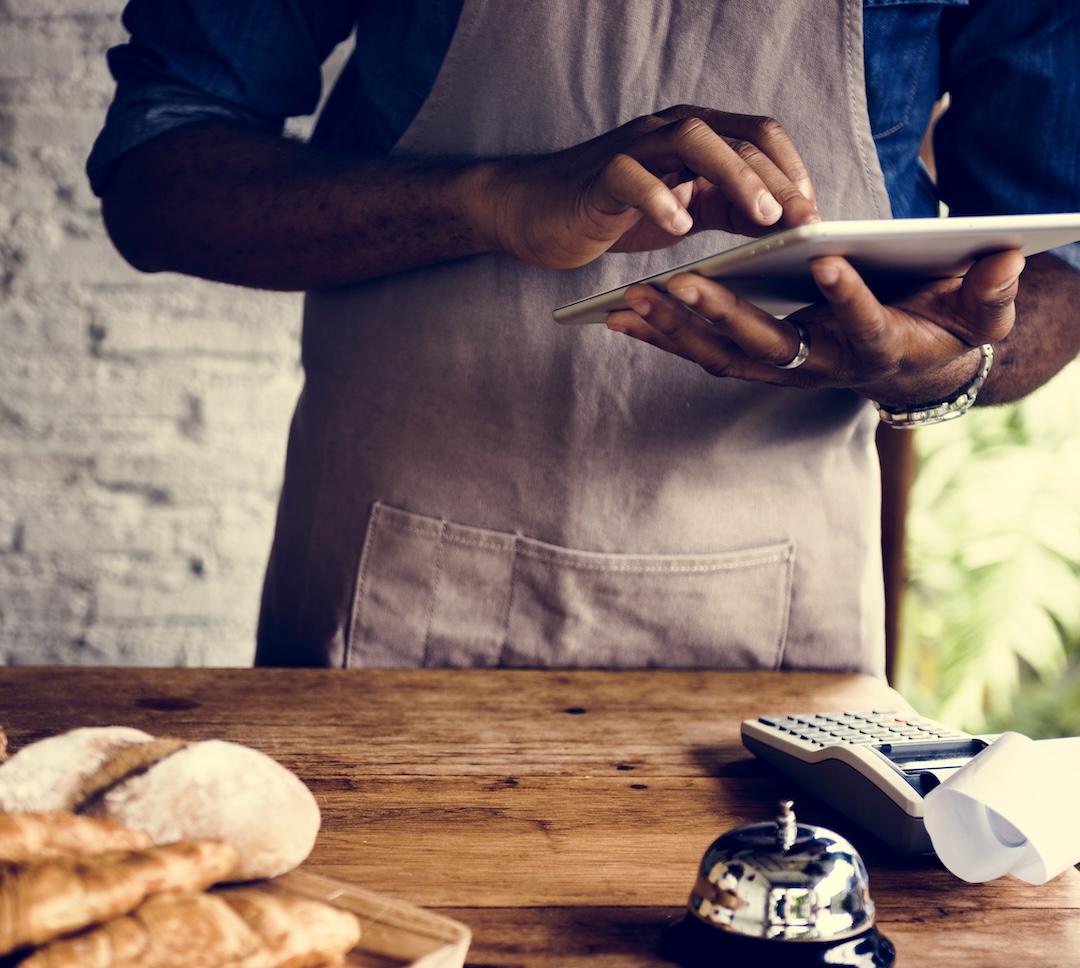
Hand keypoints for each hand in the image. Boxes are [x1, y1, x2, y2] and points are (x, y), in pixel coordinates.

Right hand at [473, 105, 819, 269]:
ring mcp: (633, 148)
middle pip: (735, 134)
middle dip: (776, 176)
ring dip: (734, 177)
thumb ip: (727, 208)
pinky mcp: (598, 176)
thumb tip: (786, 219)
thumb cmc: (612, 211)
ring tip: (761, 218)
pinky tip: (679, 226)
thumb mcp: (682, 209)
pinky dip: (660, 198)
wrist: (534, 211)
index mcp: (694, 137)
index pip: (757, 134)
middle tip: (804, 218)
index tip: (814, 211)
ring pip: (692, 140)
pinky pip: (632, 175)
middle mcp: (667, 131)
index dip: (791, 168)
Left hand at [604, 248, 1025, 408]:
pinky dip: (663, 338)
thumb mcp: (978, 312)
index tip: (829, 260)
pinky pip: (703, 355)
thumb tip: (1008, 257)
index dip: (849, 297)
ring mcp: (784, 369)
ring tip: (629, 301)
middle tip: (681, 283)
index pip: (864, 324)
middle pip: (769, 345)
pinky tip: (622, 316)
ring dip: (675, 330)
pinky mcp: (758, 364)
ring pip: (723, 355)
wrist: (914, 369)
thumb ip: (989, 291)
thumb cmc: (945, 328)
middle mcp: (822, 366)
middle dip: (723, 316)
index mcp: (876, 347)